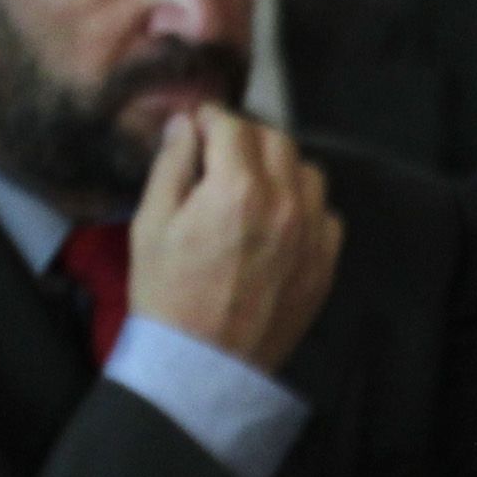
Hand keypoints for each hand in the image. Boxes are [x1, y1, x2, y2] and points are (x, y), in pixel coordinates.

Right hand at [128, 105, 342, 372]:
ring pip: (307, 171)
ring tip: (249, 185)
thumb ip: (171, 165)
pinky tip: (275, 221)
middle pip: (275, 139)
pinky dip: (302, 205)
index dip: (208, 118)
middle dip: (244, 136)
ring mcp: (311, 233)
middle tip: (218, 152)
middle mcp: (284, 203)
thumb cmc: (169, 292)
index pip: (231, 124)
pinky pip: (325, 213)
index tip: (195, 125)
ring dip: (278, 166)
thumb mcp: (150, 222)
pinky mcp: (324, 261)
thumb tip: (185, 125)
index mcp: (237, 188)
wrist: (203, 358)